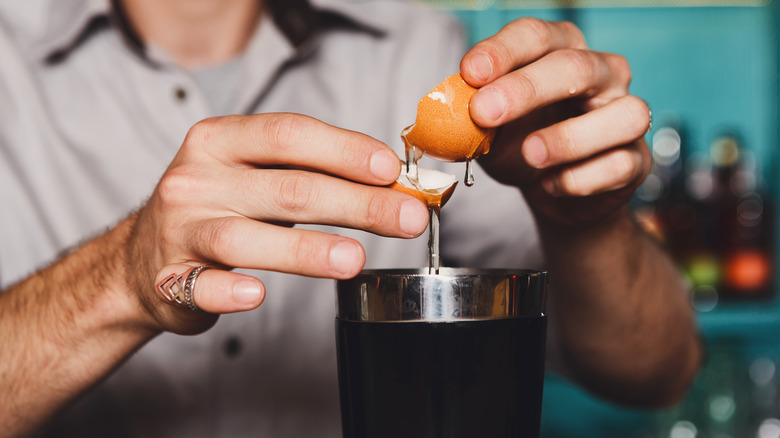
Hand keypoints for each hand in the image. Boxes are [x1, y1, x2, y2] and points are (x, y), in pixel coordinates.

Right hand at [126, 113, 428, 333]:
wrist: (139, 258)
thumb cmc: (216, 207)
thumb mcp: (253, 174)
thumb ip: (309, 173)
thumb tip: (389, 182)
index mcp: (219, 140)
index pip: (288, 134)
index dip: (344, 149)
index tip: (391, 169)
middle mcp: (196, 179)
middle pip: (286, 187)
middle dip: (356, 203)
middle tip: (407, 218)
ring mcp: (180, 230)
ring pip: (246, 236)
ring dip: (305, 249)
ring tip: (354, 259)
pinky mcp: (169, 279)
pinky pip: (200, 285)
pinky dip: (228, 291)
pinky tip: (256, 294)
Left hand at [461, 18, 651, 224]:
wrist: (553, 192)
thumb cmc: (522, 144)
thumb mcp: (488, 127)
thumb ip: (471, 113)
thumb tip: (447, 108)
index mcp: (562, 50)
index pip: (535, 36)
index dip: (501, 51)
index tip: (469, 72)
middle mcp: (603, 74)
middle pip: (575, 66)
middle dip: (525, 89)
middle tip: (483, 112)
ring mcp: (625, 115)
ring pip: (621, 114)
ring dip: (569, 137)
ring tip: (530, 153)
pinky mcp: (636, 161)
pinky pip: (619, 166)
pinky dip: (580, 179)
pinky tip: (550, 184)